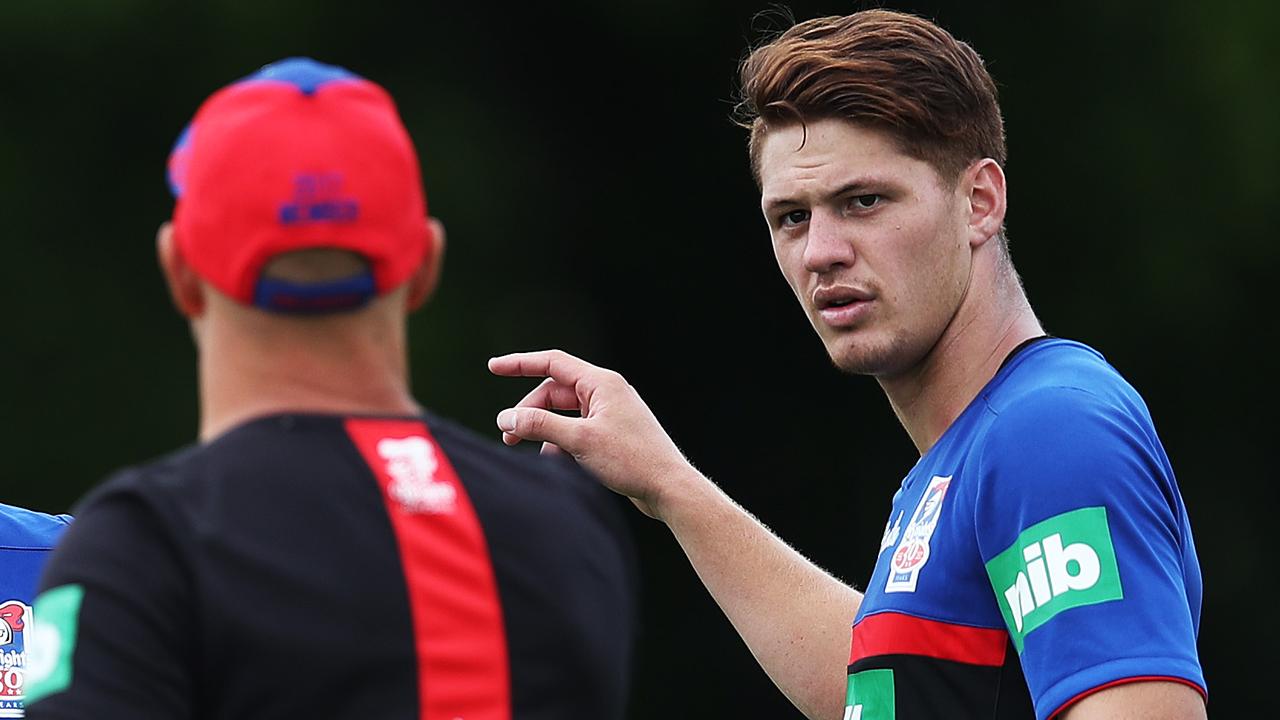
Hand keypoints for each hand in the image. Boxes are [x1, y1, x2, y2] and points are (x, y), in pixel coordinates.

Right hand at [488, 350, 694, 519]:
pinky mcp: (612, 435)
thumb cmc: (632, 460)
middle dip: (529, 411)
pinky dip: (561, 442)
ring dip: (544, 429)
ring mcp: (610, 414)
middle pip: (554, 392)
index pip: (552, 363)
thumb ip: (540, 425)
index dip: (520, 364)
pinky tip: (555, 461)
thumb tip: (507, 417)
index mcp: (602, 383)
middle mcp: (607, 393)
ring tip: (530, 451)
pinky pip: (576, 431)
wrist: (668, 488)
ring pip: (564, 414)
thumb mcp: (579, 440)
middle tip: (507, 435)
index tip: (493, 367)